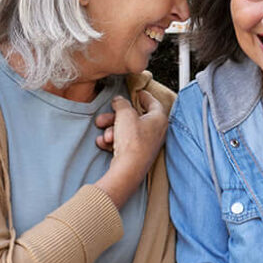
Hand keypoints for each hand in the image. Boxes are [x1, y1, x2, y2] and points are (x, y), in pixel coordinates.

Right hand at [93, 92, 166, 207]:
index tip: (138, 92)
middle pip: (134, 118)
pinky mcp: (137, 155)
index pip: (154, 103)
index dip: (145, 96)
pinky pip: (123, 143)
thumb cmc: (132, 142)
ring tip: (105, 135)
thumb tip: (119, 100)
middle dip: (116, 118)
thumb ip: (121, 103)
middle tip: (104, 117)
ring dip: (112, 131)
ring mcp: (147, 144)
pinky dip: (113, 142)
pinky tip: (104, 143)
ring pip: (126, 131)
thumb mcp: (125, 114)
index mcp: (159, 119)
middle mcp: (156, 132)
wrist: (128, 169)